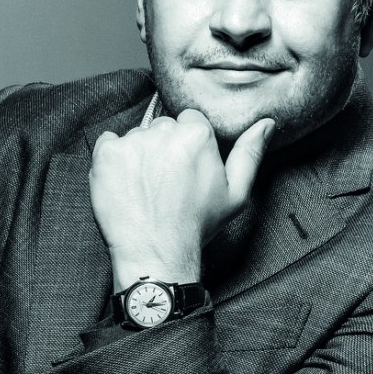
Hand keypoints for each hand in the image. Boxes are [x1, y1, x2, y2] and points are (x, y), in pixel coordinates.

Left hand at [90, 110, 274, 289]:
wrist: (155, 252)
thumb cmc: (196, 226)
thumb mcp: (236, 193)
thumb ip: (250, 153)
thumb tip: (266, 124)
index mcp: (197, 135)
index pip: (190, 121)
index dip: (189, 146)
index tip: (186, 168)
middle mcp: (164, 132)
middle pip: (163, 127)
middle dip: (165, 147)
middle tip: (167, 181)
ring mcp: (132, 142)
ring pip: (137, 136)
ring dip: (140, 154)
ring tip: (146, 187)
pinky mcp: (106, 154)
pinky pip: (108, 143)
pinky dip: (114, 159)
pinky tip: (125, 183)